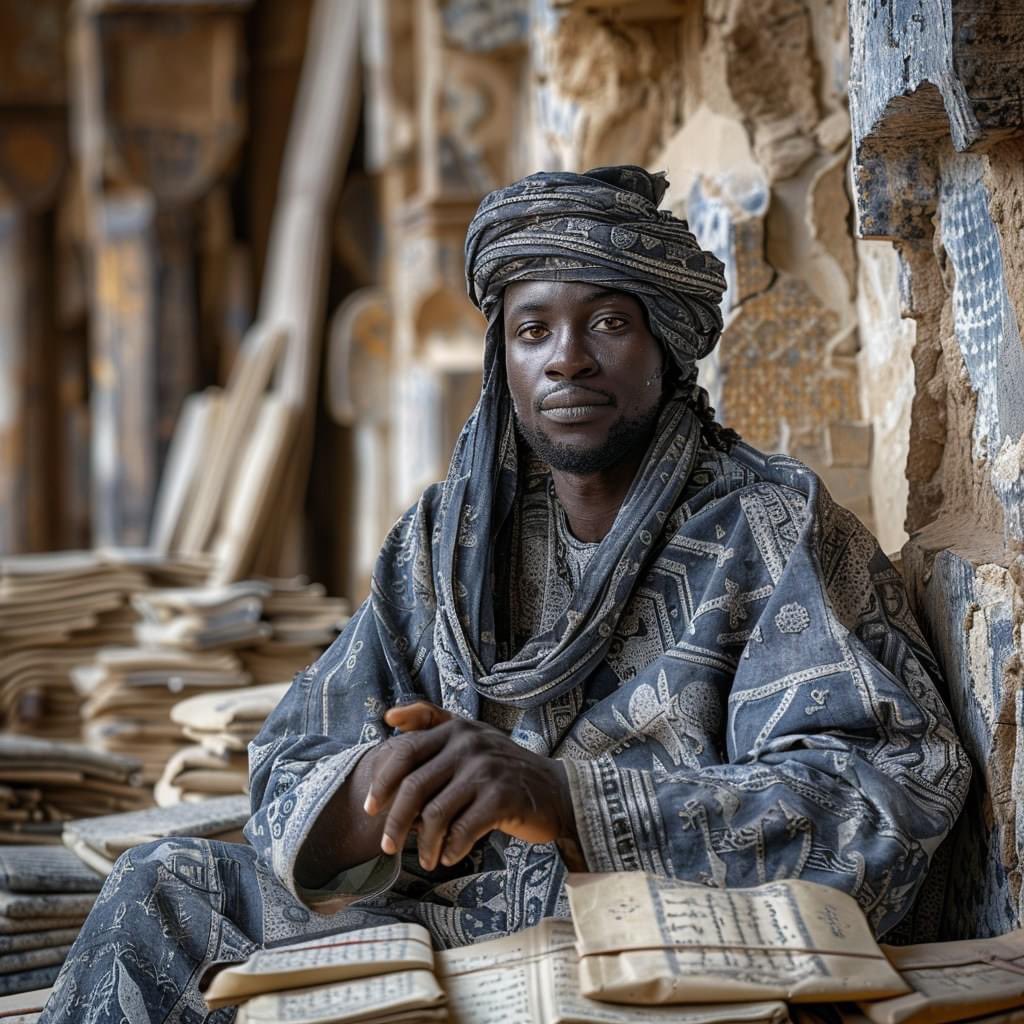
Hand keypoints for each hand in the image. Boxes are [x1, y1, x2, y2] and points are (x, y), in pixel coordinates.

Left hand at [364, 701, 577, 870]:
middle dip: (395, 822)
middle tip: (388, 847)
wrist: (556, 791)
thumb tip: (389, 716)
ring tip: (428, 859)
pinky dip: (451, 849)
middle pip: (414, 787)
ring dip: (425, 844)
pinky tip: (450, 856)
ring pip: (435, 814)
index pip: (405, 753)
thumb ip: (432, 722)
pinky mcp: (501, 797)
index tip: (369, 808)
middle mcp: (468, 744)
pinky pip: (462, 830)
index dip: (382, 782)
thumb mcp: (470, 736)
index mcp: (455, 728)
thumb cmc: (503, 769)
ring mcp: (486, 770)